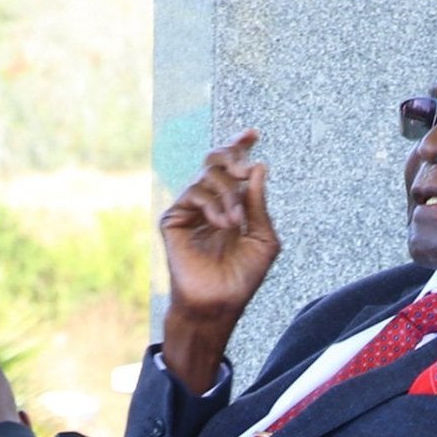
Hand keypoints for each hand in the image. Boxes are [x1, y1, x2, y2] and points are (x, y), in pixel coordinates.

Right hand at [159, 131, 280, 391]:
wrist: (219, 304)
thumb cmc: (243, 278)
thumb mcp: (263, 238)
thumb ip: (260, 203)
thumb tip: (258, 166)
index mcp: (232, 203)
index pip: (233, 166)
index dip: (241, 145)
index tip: (253, 133)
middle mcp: (210, 202)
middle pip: (215, 159)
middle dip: (232, 157)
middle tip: (244, 172)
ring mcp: (190, 209)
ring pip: (207, 176)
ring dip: (228, 194)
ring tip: (237, 222)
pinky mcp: (173, 219)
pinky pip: (192, 194)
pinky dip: (212, 206)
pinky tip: (224, 225)